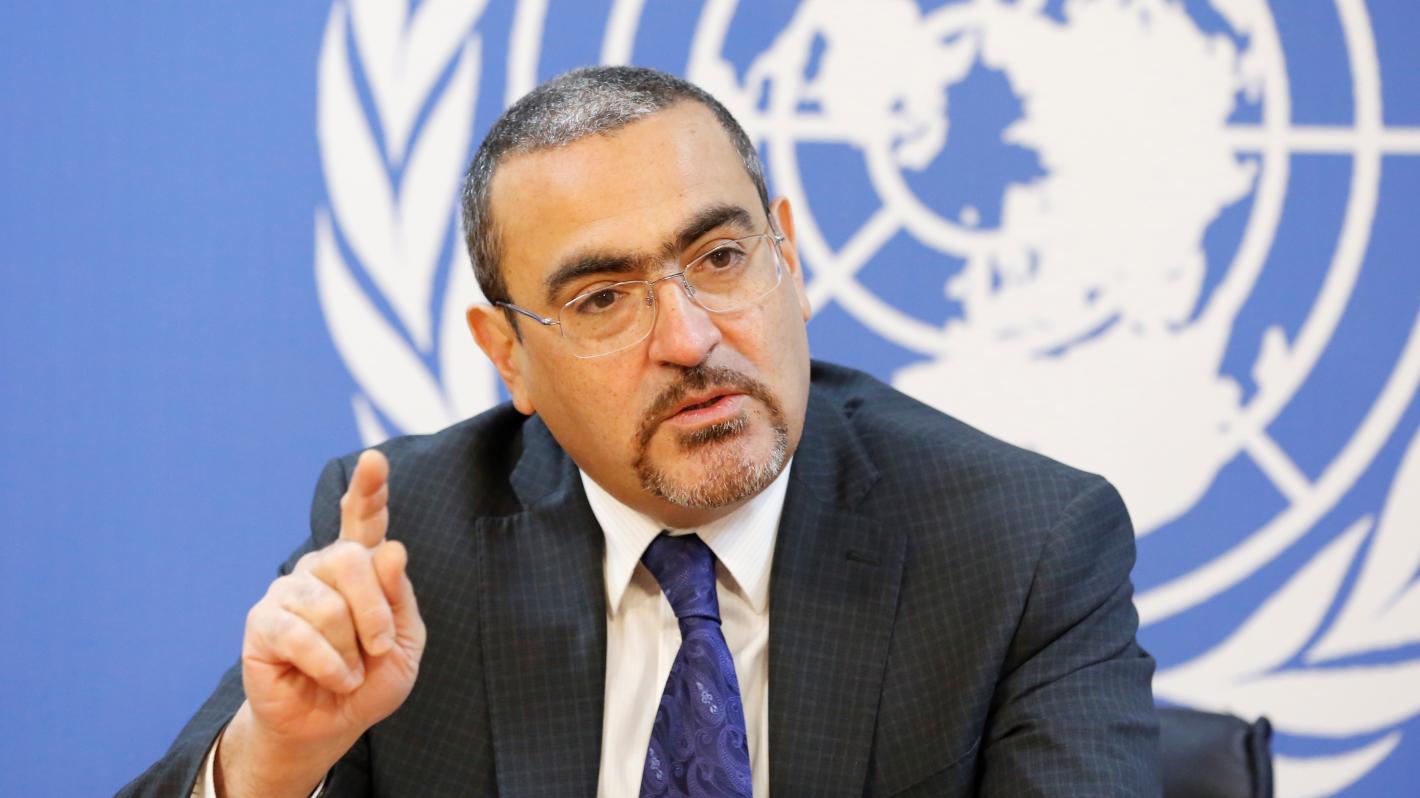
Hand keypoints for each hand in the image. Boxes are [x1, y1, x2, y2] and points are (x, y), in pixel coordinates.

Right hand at [217, 450, 425, 796]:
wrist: (331, 725)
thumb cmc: (369, 680)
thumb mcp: (405, 643)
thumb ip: (400, 598)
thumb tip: (391, 550)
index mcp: (361, 566)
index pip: (364, 518)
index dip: (369, 489)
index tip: (374, 460)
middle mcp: (322, 568)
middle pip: (352, 558)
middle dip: (376, 612)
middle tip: (379, 648)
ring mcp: (289, 591)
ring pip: (330, 605)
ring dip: (352, 650)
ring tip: (349, 672)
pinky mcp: (263, 622)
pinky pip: (302, 634)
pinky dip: (330, 664)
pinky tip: (334, 678)